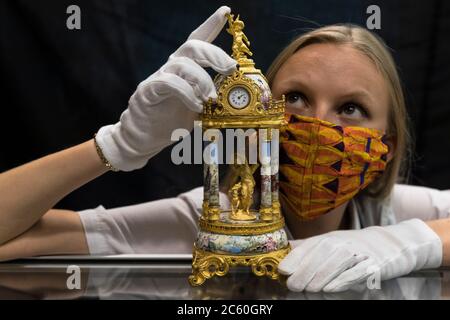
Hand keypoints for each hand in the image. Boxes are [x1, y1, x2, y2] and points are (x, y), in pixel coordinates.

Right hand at [95, 6, 235, 170]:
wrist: (145, 138)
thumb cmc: (170, 121)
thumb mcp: (197, 108)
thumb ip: (210, 97)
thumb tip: (234, 96)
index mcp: (184, 68)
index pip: (197, 41)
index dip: (210, 25)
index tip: (225, 12)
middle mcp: (172, 67)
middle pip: (192, 46)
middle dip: (215, 54)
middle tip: (230, 68)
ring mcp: (159, 77)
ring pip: (183, 64)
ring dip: (202, 79)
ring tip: (210, 98)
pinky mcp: (149, 91)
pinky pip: (170, 83)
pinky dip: (187, 93)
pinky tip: (196, 105)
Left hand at [279, 219, 441, 291]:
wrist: (389, 243)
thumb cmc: (353, 246)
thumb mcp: (329, 242)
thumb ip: (308, 248)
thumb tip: (284, 252)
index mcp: (328, 238)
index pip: (308, 247)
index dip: (294, 259)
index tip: (283, 271)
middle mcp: (342, 242)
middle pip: (319, 256)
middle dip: (304, 272)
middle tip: (294, 286)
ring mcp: (358, 253)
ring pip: (336, 264)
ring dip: (320, 277)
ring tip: (309, 289)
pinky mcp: (373, 265)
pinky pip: (356, 273)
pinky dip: (342, 281)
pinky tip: (330, 289)